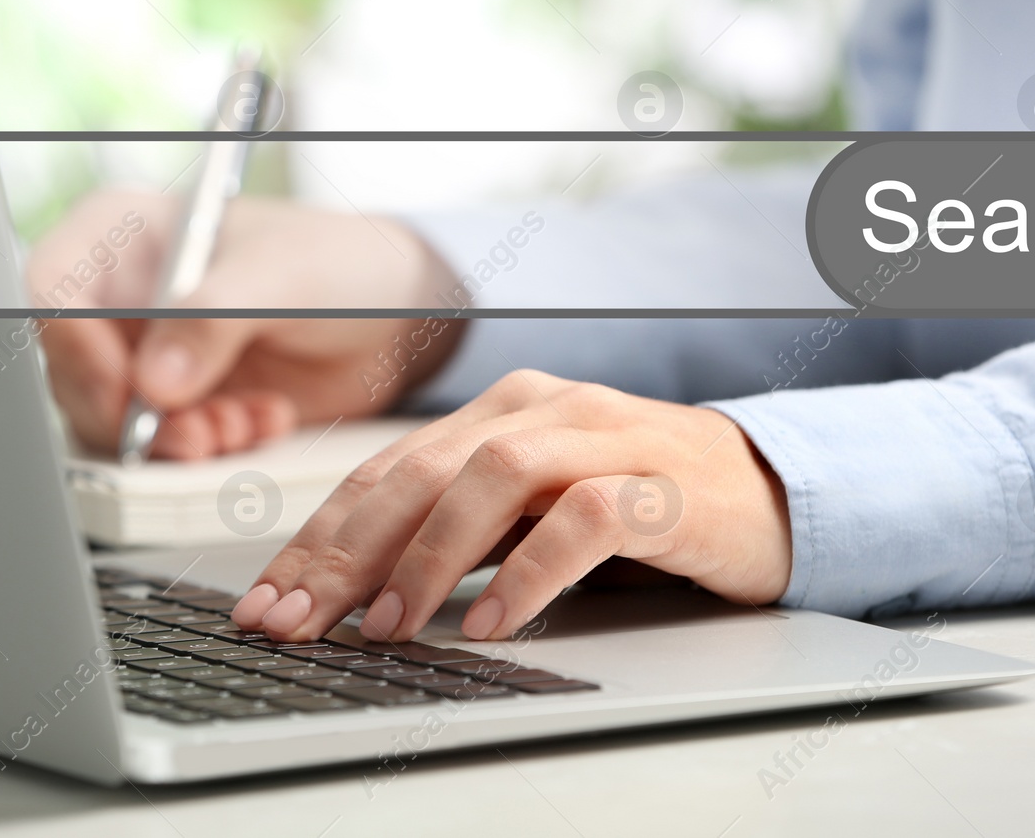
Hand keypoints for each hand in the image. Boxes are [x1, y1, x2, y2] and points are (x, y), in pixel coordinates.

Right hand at [26, 190, 464, 458]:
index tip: (132, 393)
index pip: (56, 291)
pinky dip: (208, 449)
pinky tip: (261, 421)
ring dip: (177, 440)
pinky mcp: (179, 405)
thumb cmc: (342, 263)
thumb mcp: (283, 277)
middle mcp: (124, 296)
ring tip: (243, 424)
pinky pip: (160, 448)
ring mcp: (148, 355)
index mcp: (129, 233)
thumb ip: (216, 318)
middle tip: (197, 433)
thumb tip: (155, 381)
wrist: (398, 316)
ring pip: (112, 422)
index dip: (79, 350)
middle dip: (134, 417)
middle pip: (74, 372)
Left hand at [229, 370, 791, 641]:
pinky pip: (585, 518)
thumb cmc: (631, 503)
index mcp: (498, 410)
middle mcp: (543, 408)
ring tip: (390, 625)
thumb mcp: (529, 511)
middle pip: (423, 470)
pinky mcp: (660, 485)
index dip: (319, 536)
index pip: (387, 470)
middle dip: (349, 549)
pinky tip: (495, 623)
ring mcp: (604, 437)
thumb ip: (457, 530)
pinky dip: (531, 573)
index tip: (269, 600)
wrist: (764, 492)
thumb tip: (356, 591)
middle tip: (300, 619)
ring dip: (432, 555)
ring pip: (496, 476)